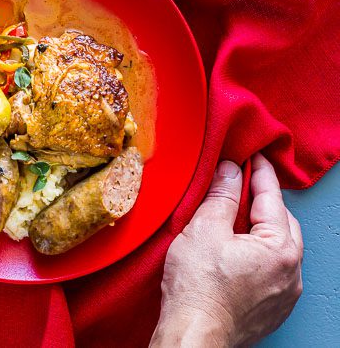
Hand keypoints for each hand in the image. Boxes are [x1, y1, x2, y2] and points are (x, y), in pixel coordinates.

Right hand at [151, 154, 302, 346]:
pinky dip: (257, 255)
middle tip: (239, 185)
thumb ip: (222, 196)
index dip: (259, 172)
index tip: (252, 155)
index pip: (272, 198)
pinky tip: (234, 253)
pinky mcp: (272, 309)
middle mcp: (291, 272)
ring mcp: (284, 294)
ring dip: (260, 231)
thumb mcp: (204, 229)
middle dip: (262, 202)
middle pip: (281, 223)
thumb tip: (230, 170)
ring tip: (233, 220)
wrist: (194, 336)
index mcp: (280, 248)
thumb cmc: (197, 288)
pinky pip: (271, 271)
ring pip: (277, 249)